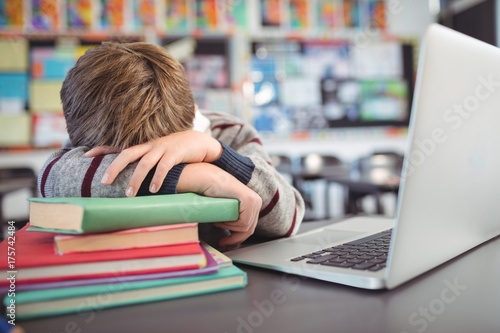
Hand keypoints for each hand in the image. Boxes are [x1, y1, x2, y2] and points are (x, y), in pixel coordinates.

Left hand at [85, 130, 222, 196]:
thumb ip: (145, 162)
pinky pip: (165, 166)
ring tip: (129, 194)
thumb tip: (129, 178)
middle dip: (114, 167)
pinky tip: (154, 189)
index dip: (102, 150)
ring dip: (136, 179)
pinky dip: (158, 177)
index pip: (119, 146)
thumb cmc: (176, 152)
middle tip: (103, 182)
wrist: (199, 142)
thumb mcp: (158, 154)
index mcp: (144, 146)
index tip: (86, 155)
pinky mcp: (176, 153)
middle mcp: (150, 146)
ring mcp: (163, 148)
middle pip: (127, 153)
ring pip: (145, 163)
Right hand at [177, 163, 261, 246]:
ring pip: (246, 228)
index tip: (226, 243)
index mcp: (253, 203)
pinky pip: (243, 223)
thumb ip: (232, 218)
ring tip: (217, 221)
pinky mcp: (249, 201)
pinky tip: (220, 219)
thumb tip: (231, 237)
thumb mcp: (226, 209)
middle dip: (234, 238)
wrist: (205, 179)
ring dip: (229, 228)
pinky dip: (230, 225)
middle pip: (249, 229)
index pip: (250, 226)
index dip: (237, 238)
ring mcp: (254, 201)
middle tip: (222, 242)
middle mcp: (256, 201)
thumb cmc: (211, 192)